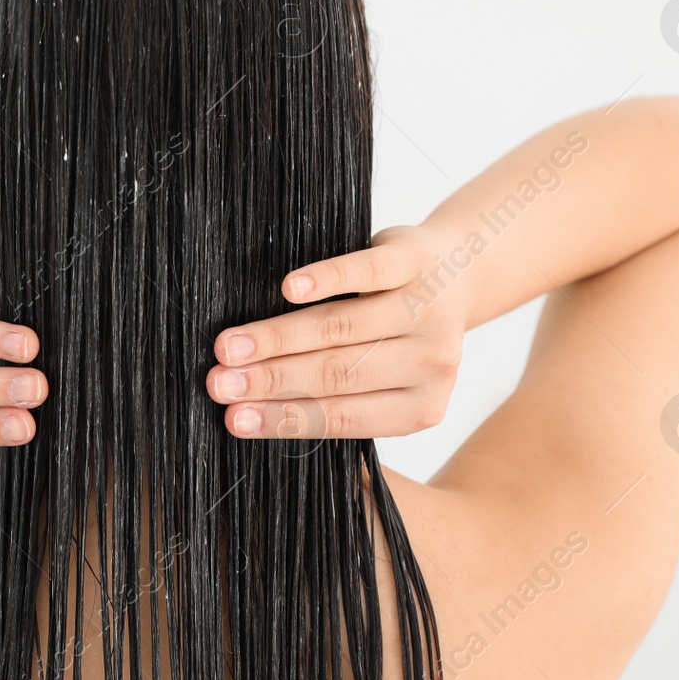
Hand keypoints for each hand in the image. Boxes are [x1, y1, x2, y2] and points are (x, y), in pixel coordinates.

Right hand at [205, 224, 467, 439]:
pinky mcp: (415, 261)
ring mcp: (426, 309)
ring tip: (229, 345)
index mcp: (421, 408)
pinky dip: (326, 280)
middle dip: (270, 382)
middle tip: (218, 383)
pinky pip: (366, 272)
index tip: (233, 418)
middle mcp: (431, 363)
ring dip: (278, 338)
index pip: (342, 418)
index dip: (284, 418)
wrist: (460, 270)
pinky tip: (288, 289)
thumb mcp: (387, 378)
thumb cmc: (402, 333)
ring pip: (341, 328)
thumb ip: (339, 398)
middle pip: (337, 374)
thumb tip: (251, 416)